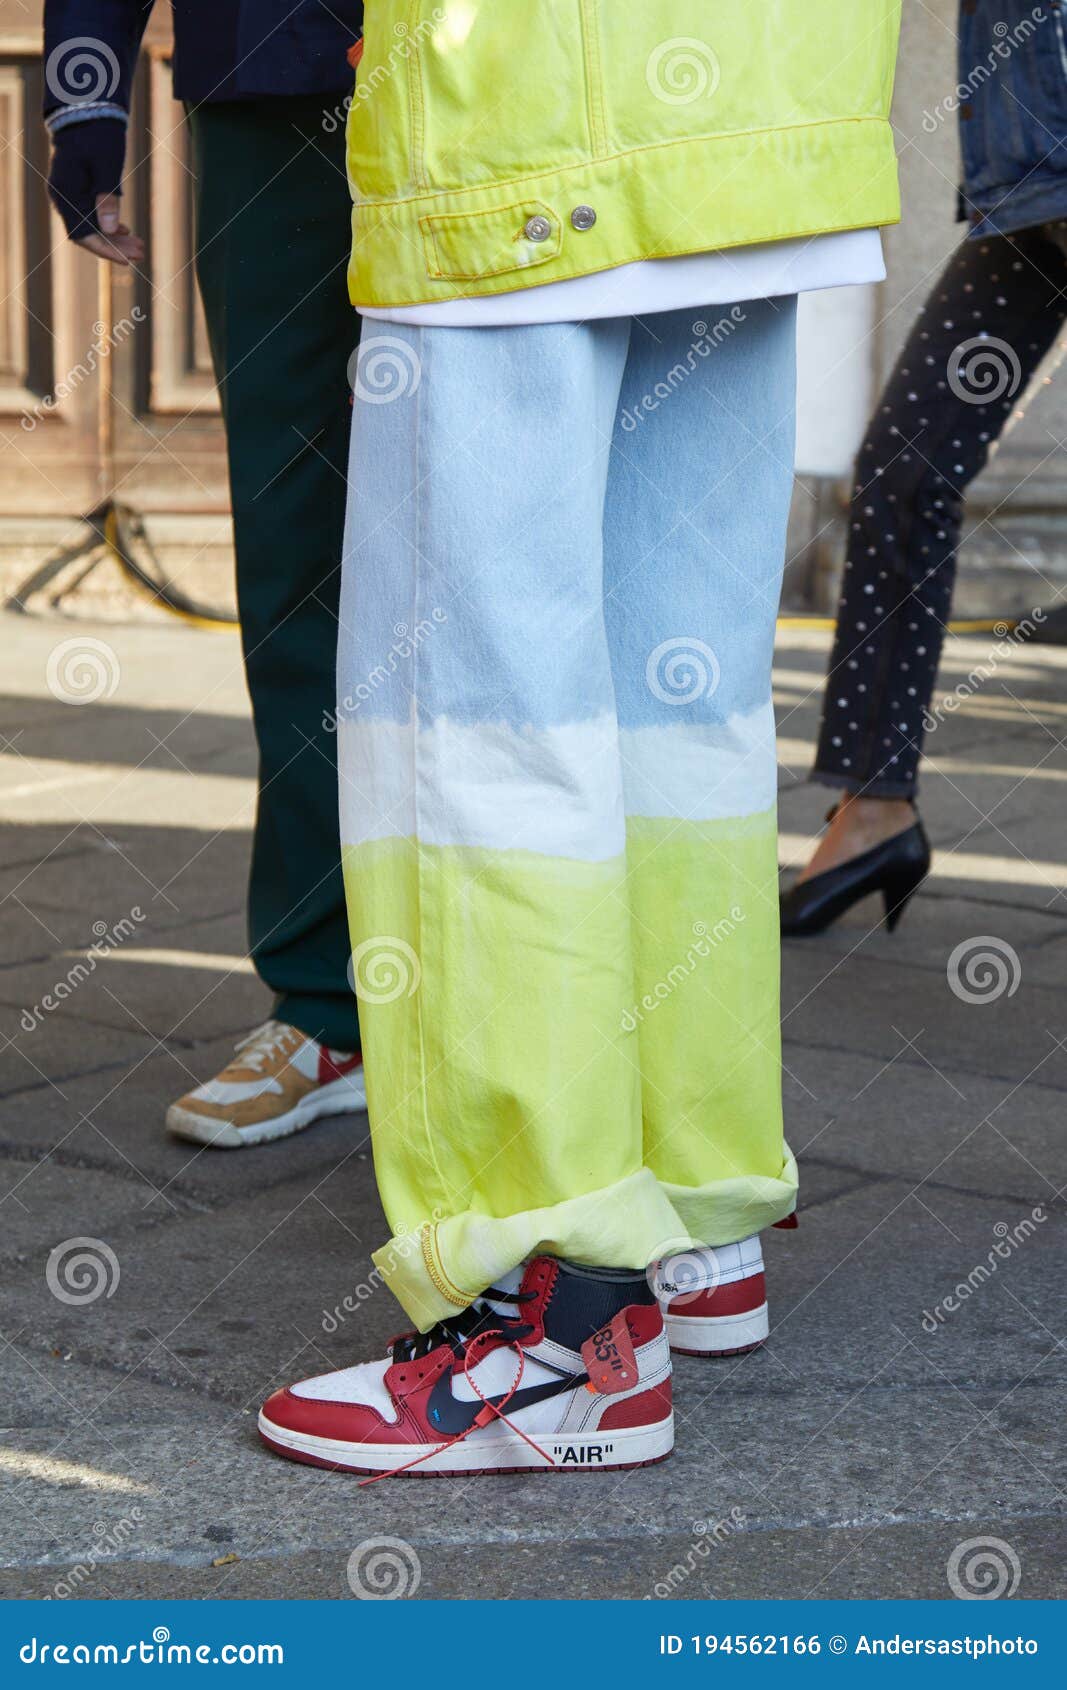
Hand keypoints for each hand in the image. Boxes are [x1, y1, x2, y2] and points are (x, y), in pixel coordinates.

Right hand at [47, 119, 144, 265]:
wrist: (87, 109)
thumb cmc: (97, 135)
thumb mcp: (107, 166)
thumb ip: (108, 198)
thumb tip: (111, 230)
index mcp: (65, 193)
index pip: (81, 235)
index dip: (104, 250)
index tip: (126, 260)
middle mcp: (63, 197)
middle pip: (88, 233)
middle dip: (115, 246)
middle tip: (141, 253)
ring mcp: (69, 193)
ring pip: (92, 225)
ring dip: (115, 237)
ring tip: (139, 245)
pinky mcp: (78, 188)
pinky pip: (91, 213)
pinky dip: (109, 223)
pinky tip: (125, 229)